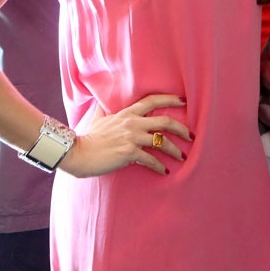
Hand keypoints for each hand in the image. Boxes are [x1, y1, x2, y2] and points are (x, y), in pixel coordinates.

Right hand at [58, 94, 190, 176]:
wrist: (78, 153)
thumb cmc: (89, 138)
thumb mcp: (98, 119)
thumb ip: (103, 109)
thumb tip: (100, 101)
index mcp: (127, 113)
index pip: (152, 100)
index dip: (169, 99)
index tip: (183, 101)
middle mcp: (132, 123)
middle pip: (164, 121)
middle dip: (181, 128)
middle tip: (191, 136)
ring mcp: (131, 137)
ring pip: (162, 141)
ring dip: (175, 150)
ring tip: (182, 157)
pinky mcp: (129, 153)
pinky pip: (151, 159)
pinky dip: (160, 166)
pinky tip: (165, 171)